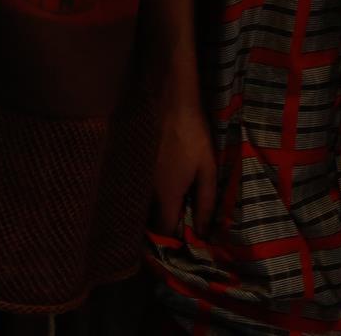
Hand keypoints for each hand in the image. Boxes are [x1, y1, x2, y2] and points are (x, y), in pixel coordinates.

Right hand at [146, 66, 216, 234]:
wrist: (169, 102)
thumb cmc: (192, 135)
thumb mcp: (207, 168)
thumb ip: (205, 201)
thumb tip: (202, 231)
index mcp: (166, 196)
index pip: (164, 231)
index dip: (173, 237)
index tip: (184, 235)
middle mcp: (145, 192)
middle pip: (150, 219)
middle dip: (161, 224)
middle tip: (179, 217)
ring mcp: (136, 178)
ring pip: (142, 204)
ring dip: (153, 208)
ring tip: (171, 201)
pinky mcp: (132, 166)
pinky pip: (138, 188)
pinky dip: (147, 193)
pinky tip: (161, 182)